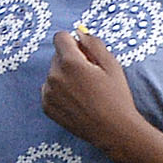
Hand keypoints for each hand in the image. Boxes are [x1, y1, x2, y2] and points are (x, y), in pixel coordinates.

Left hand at [39, 29, 138, 149]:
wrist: (113, 130)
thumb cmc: (116, 96)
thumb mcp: (111, 65)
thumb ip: (94, 44)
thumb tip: (79, 32)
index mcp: (70, 63)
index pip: (60, 37)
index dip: (73, 41)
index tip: (83, 51)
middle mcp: (54, 76)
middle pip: (57, 56)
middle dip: (71, 60)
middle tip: (90, 75)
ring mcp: (48, 93)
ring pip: (53, 73)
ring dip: (65, 76)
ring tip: (85, 90)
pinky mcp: (46, 106)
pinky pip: (49, 89)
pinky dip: (60, 91)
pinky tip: (77, 101)